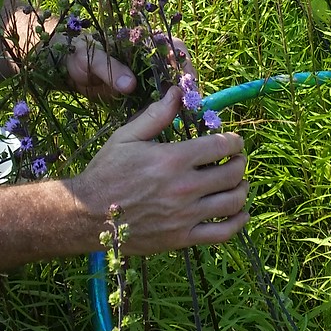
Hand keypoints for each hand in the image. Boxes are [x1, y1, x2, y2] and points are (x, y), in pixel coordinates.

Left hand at [23, 14, 190, 103]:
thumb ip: (109, 69)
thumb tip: (130, 85)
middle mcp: (148, 57)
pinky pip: (159, 100)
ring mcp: (146, 75)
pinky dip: (167, 110)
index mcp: (140, 40)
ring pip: (172, 85)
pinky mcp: (140, 92)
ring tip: (186, 117)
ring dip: (181, 99)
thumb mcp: (89, 58)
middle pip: (178, 67)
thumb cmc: (76, 53)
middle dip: (187, 85)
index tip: (184, 82)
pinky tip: (172, 122)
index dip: (182, 62)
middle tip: (191, 105)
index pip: (171, 45)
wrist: (63, 67)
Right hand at [71, 89, 248, 254]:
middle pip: (232, 173)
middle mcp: (184, 188)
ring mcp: (185, 215)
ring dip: (242, 189)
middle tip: (237, 160)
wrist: (87, 214)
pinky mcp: (182, 238)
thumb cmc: (106, 172)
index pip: (221, 147)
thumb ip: (156, 115)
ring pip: (232, 202)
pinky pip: (222, 233)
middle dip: (240, 162)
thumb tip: (177, 92)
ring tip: (239, 183)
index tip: (234, 141)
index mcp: (173, 159)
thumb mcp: (127, 137)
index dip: (234, 142)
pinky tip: (241, 213)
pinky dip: (238, 222)